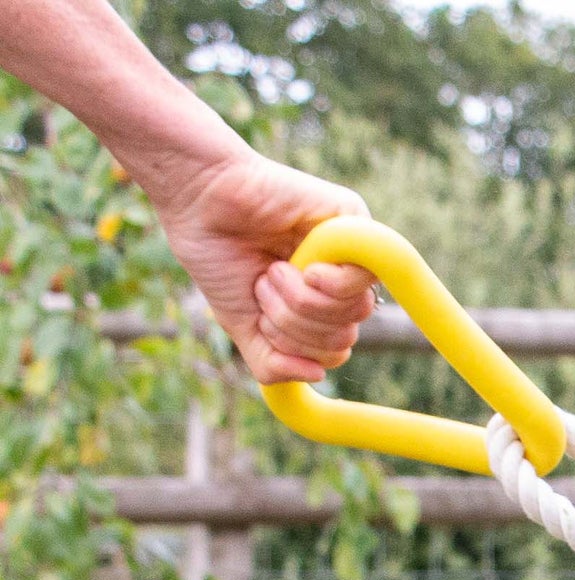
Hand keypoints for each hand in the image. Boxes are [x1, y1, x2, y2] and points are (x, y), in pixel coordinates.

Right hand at [152, 147, 375, 385]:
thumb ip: (274, 364)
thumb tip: (317, 374)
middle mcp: (337, 285)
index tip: (260, 314)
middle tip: (265, 283)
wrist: (199, 200)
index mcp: (317, 308)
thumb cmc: (218, 257)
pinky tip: (305, 266)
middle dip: (292, 323)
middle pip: (343, 339)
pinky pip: (365, 280)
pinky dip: (329, 283)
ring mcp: (348, 256)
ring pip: (353, 315)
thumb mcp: (243, 327)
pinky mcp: (355, 224)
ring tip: (275, 269)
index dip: (294, 347)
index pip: (332, 354)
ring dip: (301, 301)